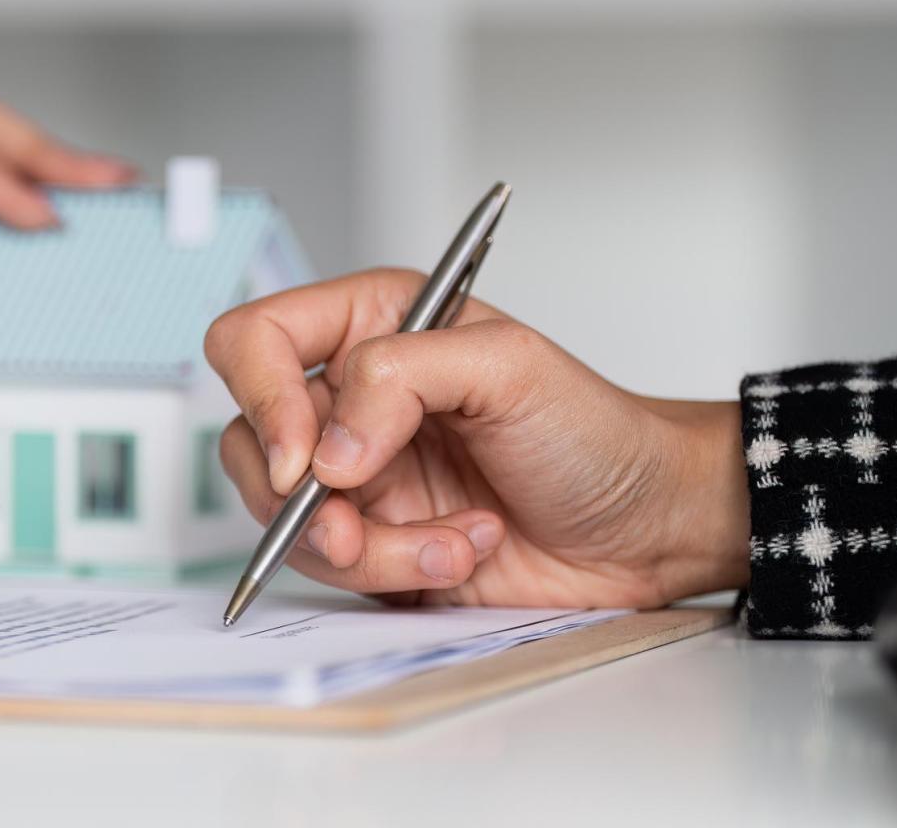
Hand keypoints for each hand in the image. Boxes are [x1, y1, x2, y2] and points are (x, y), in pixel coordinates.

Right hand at [203, 269, 750, 607]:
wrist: (645, 527)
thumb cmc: (593, 430)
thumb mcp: (508, 367)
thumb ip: (401, 377)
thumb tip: (327, 446)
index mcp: (369, 326)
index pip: (254, 340)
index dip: (260, 396)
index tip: (303, 458)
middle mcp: (350, 399)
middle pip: (252, 443)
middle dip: (302, 498)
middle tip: (356, 520)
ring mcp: (358, 477)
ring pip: (290, 520)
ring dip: (370, 545)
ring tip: (452, 538)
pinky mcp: (374, 542)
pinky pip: (335, 570)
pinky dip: (400, 570)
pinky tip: (462, 551)